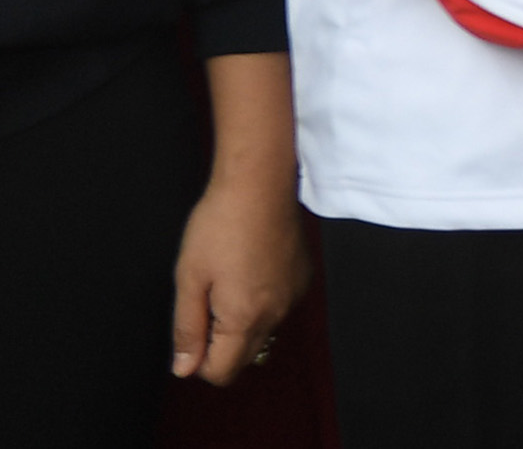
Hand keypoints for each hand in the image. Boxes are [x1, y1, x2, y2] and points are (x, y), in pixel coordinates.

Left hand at [167, 168, 304, 385]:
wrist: (259, 185)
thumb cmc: (220, 226)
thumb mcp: (189, 279)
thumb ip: (187, 329)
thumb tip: (184, 367)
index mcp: (244, 318)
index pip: (222, 371)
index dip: (198, 361)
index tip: (191, 330)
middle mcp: (275, 313)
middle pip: (245, 358)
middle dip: (220, 346)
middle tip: (204, 307)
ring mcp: (293, 296)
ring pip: (263, 334)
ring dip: (241, 325)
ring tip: (227, 285)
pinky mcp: (302, 279)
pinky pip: (278, 309)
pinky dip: (261, 304)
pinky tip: (249, 272)